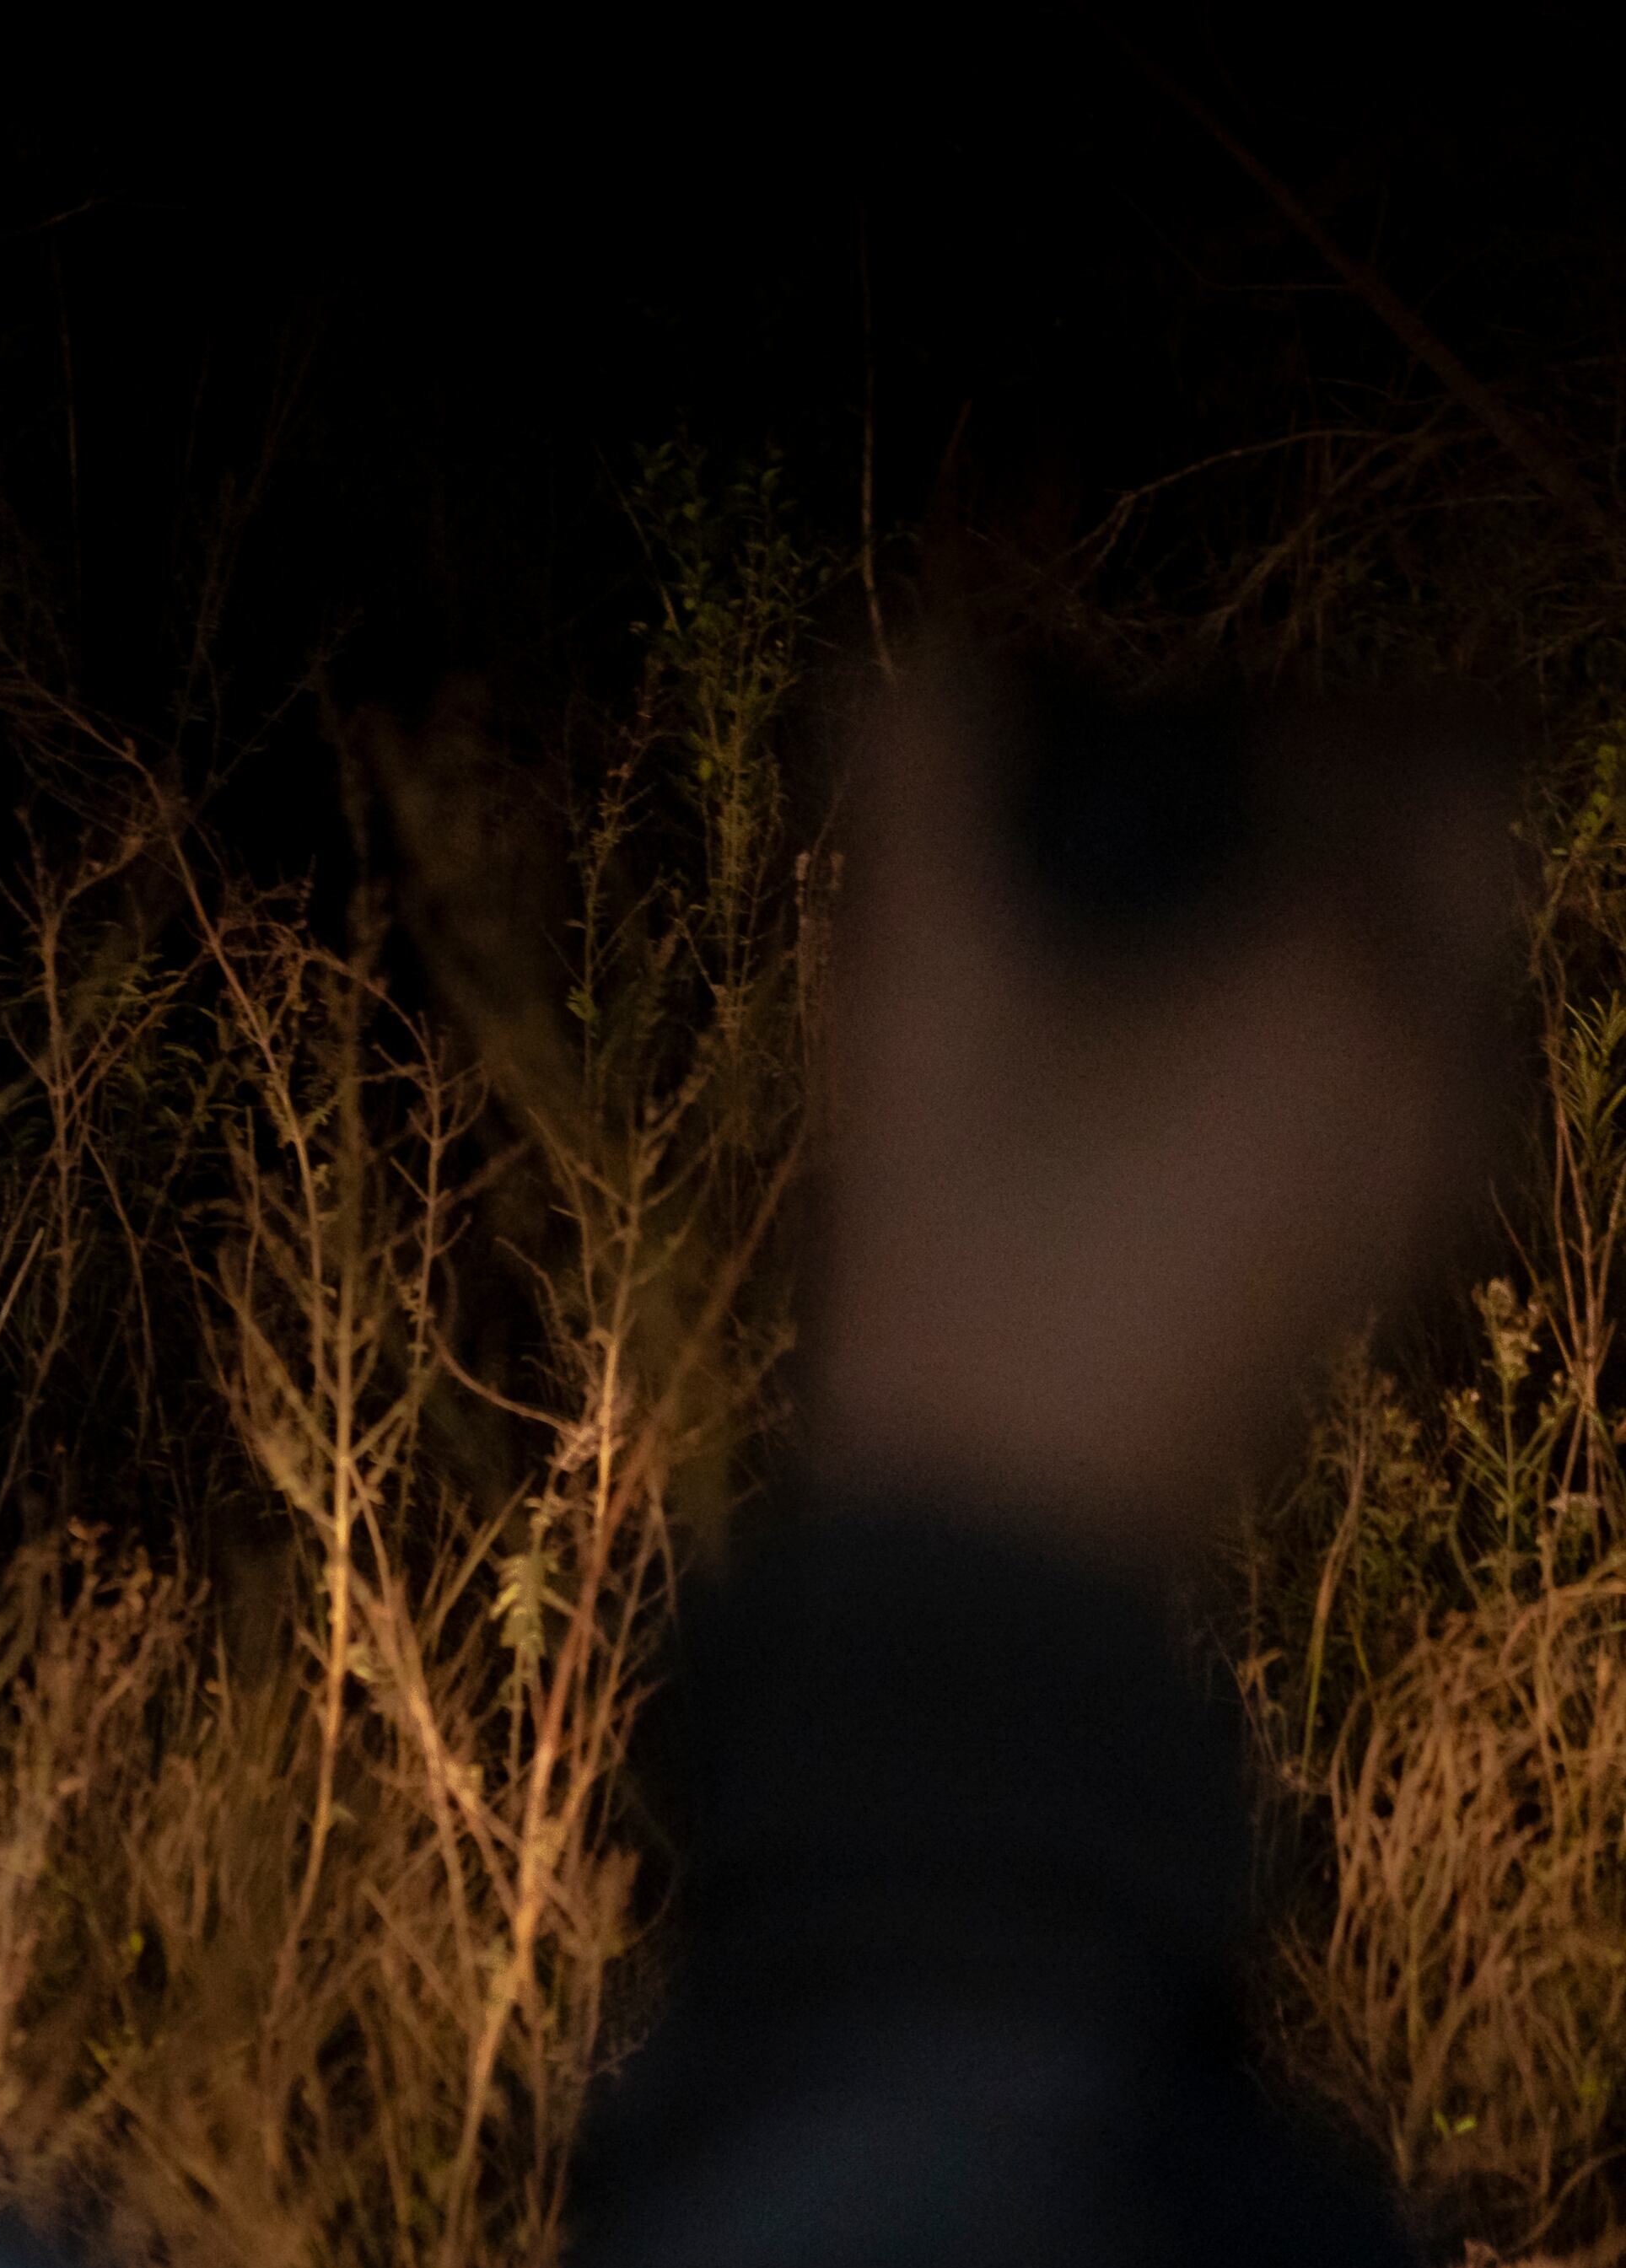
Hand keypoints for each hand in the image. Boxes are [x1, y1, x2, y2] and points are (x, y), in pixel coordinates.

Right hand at [814, 661, 1522, 1563]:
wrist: (1005, 1521)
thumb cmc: (958, 1249)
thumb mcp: (912, 997)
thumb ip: (918, 785)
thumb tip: (907, 640)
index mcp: (1348, 970)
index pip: (1411, 746)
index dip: (1289, 706)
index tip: (1161, 732)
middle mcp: (1440, 1054)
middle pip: (1467, 845)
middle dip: (1346, 793)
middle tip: (1192, 810)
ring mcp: (1433, 1165)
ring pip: (1447, 960)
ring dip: (1336, 907)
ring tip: (1173, 940)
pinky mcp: (1392, 1246)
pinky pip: (1413, 1067)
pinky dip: (1330, 1018)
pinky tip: (1183, 1070)